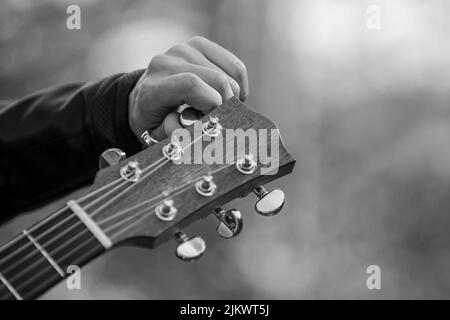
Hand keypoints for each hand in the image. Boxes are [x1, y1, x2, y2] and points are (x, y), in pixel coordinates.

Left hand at [128, 36, 248, 145]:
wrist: (146, 97)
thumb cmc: (157, 122)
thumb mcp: (161, 137)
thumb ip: (177, 134)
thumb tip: (195, 126)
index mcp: (152, 89)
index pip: (191, 85)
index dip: (212, 104)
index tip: (214, 122)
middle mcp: (166, 63)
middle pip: (217, 79)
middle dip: (226, 105)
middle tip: (216, 120)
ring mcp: (183, 50)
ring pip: (229, 77)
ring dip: (231, 99)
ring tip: (215, 109)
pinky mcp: (199, 45)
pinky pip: (235, 68)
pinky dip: (239, 87)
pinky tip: (225, 98)